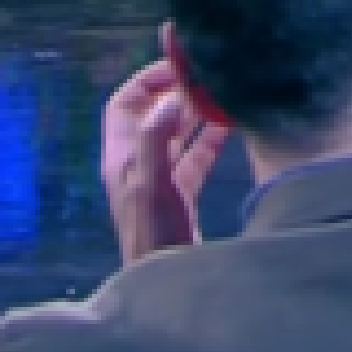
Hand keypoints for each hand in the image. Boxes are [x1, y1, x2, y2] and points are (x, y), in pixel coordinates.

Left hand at [99, 58, 227, 264]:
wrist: (165, 284)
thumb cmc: (152, 236)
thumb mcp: (152, 185)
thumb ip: (156, 139)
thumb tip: (171, 98)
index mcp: (120, 157)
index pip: (124, 104)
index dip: (146, 82)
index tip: (177, 68)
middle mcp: (136, 165)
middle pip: (152, 116)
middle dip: (176, 94)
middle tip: (206, 78)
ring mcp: (159, 181)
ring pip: (176, 137)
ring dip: (196, 116)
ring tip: (221, 97)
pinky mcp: (180, 197)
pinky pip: (194, 160)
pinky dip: (210, 142)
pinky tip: (231, 129)